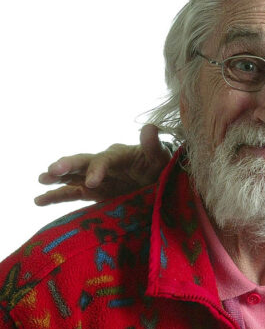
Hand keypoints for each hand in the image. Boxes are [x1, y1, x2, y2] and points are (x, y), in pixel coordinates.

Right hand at [34, 124, 171, 205]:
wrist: (157, 180)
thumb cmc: (158, 166)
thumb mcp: (160, 158)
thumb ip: (153, 146)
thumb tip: (150, 128)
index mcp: (118, 155)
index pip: (105, 160)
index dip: (97, 169)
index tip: (92, 183)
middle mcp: (103, 164)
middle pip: (82, 162)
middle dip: (67, 166)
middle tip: (51, 171)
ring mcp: (96, 178)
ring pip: (72, 176)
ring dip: (57, 178)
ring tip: (41, 180)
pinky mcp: (93, 192)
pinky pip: (72, 193)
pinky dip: (56, 196)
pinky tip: (39, 200)